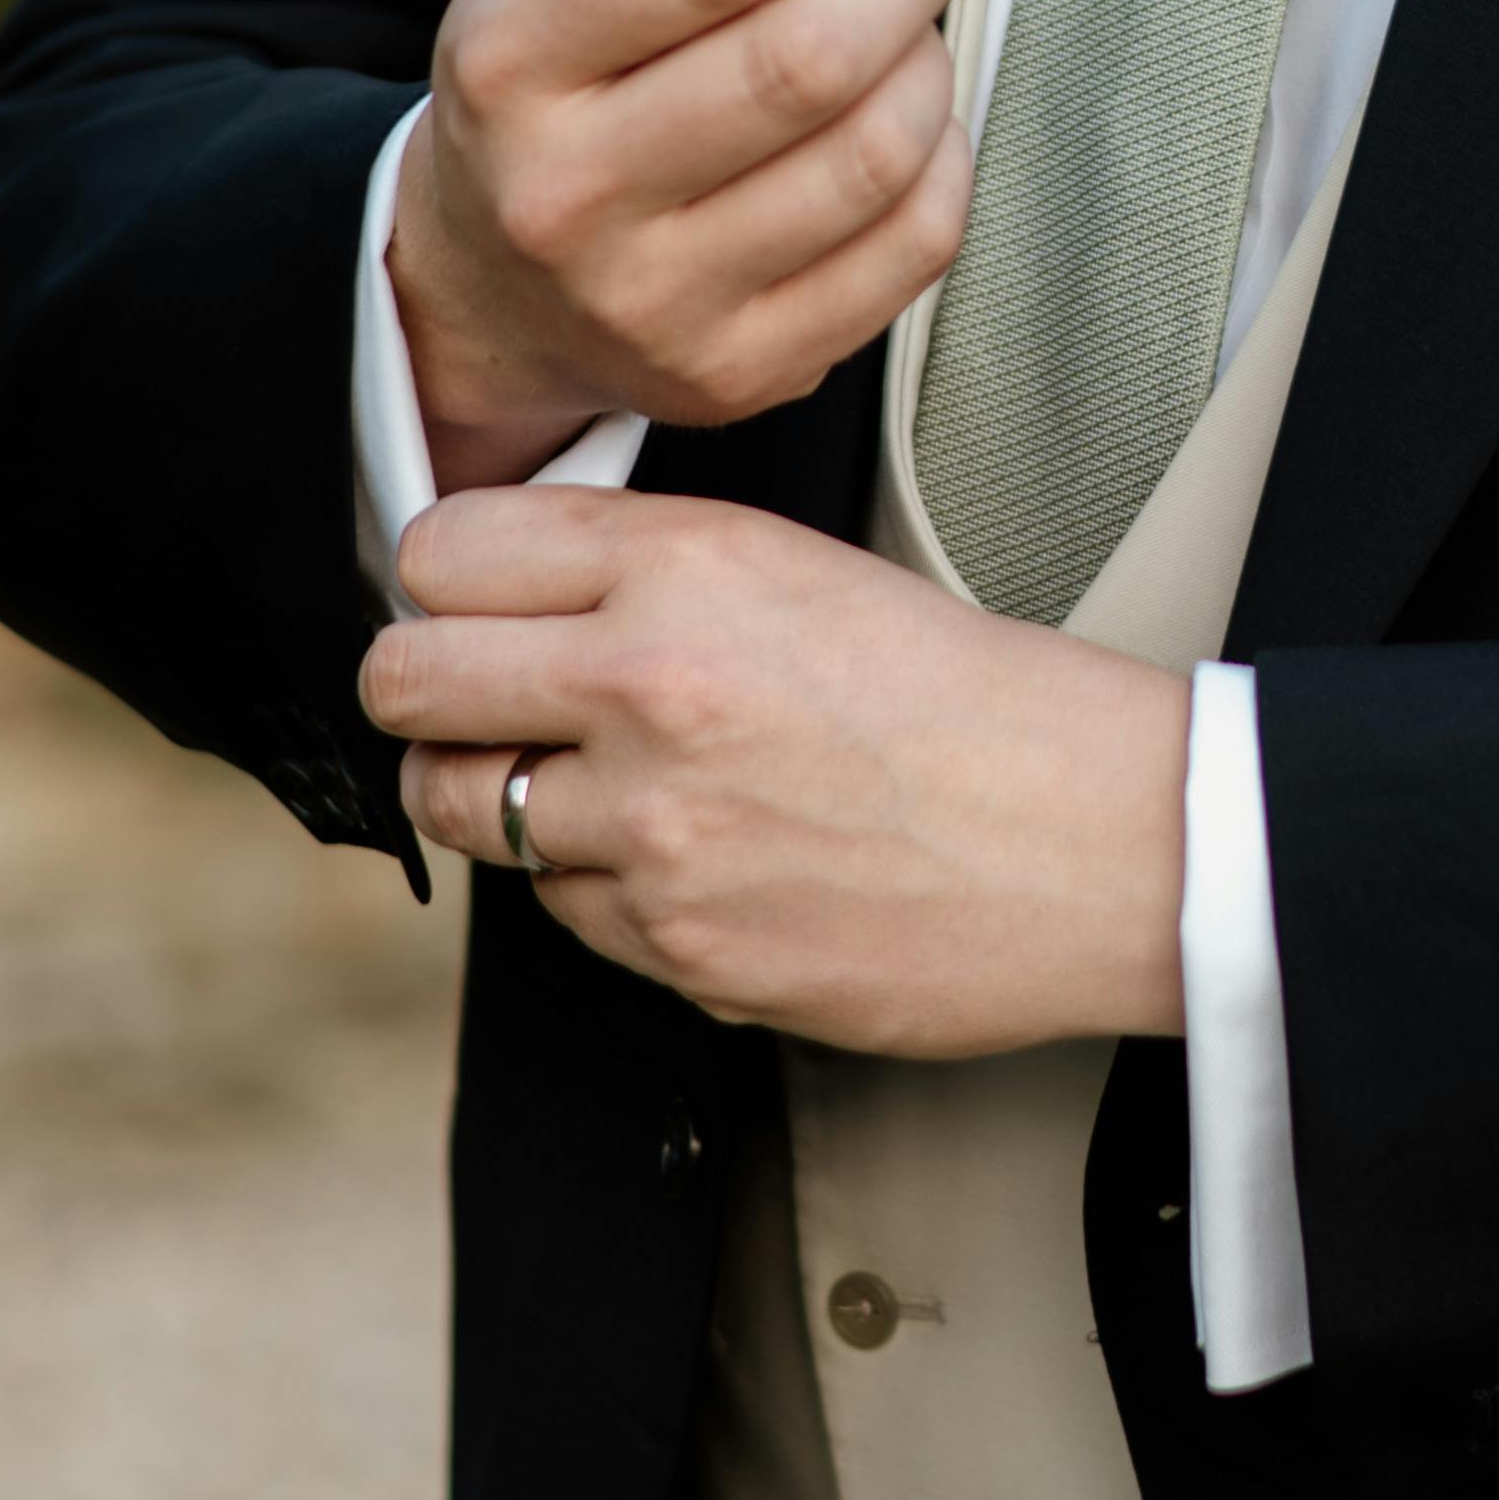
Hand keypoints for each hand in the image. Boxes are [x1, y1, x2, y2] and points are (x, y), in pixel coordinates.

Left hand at [359, 492, 1192, 1055]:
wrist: (1096, 841)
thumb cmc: (968, 703)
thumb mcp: (800, 570)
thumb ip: (644, 573)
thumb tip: (501, 603)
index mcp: (687, 564)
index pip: (445, 551)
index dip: (448, 582)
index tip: (472, 603)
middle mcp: (652, 685)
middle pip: (402, 678)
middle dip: (425, 691)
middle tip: (477, 702)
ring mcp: (658, 829)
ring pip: (458, 807)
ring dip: (496, 797)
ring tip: (583, 788)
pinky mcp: (679, 948)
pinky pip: (560, 913)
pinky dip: (600, 890)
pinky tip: (690, 863)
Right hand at [389, 0, 975, 485]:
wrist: (488, 286)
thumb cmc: (555, 75)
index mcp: (507, 57)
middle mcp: (563, 193)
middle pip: (803, 58)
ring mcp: (650, 301)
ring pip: (870, 157)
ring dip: (931, 58)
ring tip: (913, 17)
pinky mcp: (735, 374)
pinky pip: (909, 252)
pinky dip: (946, 159)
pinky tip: (913, 116)